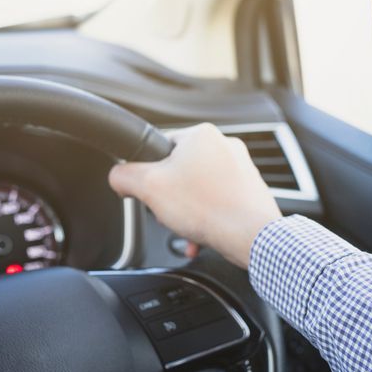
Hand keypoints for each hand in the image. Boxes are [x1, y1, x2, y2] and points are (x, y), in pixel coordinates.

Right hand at [109, 123, 281, 267]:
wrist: (252, 237)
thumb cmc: (208, 209)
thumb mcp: (149, 187)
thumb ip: (124, 176)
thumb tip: (119, 177)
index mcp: (201, 134)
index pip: (158, 147)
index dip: (148, 173)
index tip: (150, 192)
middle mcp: (224, 145)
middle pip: (178, 171)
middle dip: (170, 196)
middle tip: (170, 212)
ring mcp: (240, 168)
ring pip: (198, 190)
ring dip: (188, 211)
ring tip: (189, 226)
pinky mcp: (249, 191)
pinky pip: (217, 202)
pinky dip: (206, 219)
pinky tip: (202, 235)